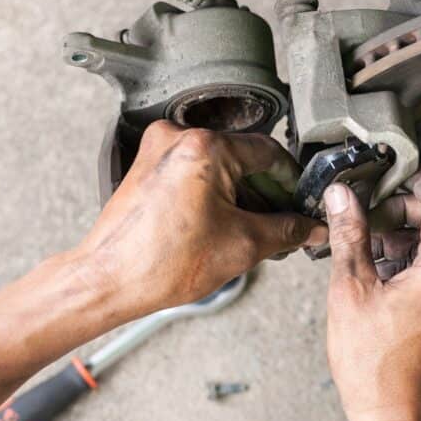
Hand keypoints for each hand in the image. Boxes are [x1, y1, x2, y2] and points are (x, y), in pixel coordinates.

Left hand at [78, 120, 326, 315]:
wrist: (108, 281)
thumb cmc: (161, 263)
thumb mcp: (245, 245)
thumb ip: (288, 230)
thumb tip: (312, 227)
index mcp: (206, 147)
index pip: (270, 153)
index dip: (293, 182)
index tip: (302, 204)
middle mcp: (180, 138)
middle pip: (245, 159)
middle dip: (267, 193)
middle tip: (283, 224)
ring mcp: (160, 150)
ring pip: (221, 166)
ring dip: (242, 195)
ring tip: (254, 231)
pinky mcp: (148, 166)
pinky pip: (197, 172)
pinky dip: (216, 194)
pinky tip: (226, 225)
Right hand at [323, 170, 420, 420]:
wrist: (397, 415)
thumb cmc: (373, 363)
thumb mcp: (351, 289)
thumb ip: (350, 235)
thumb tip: (343, 195)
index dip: (418, 183)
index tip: (394, 176)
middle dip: (414, 209)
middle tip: (376, 212)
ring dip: (415, 233)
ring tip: (373, 244)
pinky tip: (385, 268)